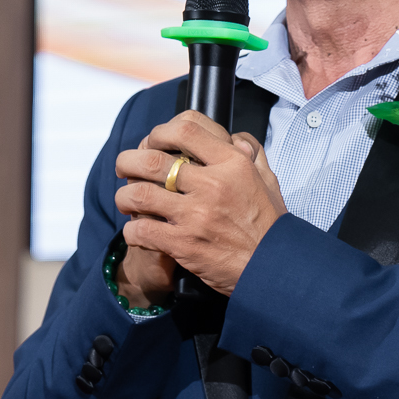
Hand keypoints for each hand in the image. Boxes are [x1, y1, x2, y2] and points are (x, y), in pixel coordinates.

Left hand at [112, 112, 288, 299]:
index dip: (160, 131)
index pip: (186, 130)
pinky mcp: (184, 244)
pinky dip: (133, 230)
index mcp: (233, 164)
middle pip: (152, 160)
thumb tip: (235, 138)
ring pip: (140, 194)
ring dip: (125, 196)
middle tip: (124, 167)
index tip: (153, 140)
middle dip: (128, 161)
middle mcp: (213, 185)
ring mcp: (196, 215)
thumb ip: (252, 154)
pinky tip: (137, 231)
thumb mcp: (268, 181)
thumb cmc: (269, 226)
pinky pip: (142, 230)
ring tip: (126, 200)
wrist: (273, 269)